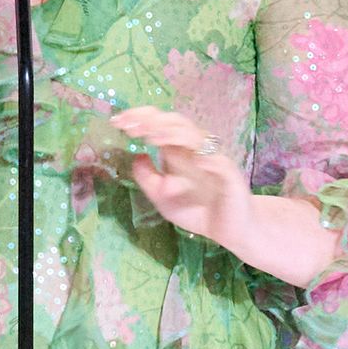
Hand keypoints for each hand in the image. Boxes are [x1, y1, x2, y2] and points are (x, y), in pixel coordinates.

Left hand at [110, 105, 251, 247]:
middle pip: (176, 123)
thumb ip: (147, 177)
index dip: (140, 118)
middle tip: (129, 126)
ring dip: (174, 135)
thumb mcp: (162, 195)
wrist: (228, 230)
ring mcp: (213, 159)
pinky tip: (195, 159)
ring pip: (196, 137)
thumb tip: (135, 155)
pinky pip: (219, 163)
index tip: (118, 121)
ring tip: (152, 138)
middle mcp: (195, 149)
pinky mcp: (230, 176)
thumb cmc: (195, 209)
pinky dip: (208, 158)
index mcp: (178, 150)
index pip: (159, 124)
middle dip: (152, 121)